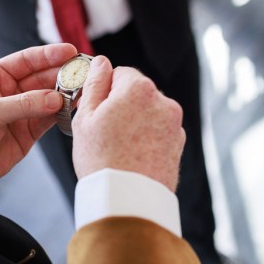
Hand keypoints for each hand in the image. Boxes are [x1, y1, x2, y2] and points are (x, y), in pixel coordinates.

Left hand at [0, 43, 76, 192]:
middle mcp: (12, 91)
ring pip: (50, 97)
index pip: (27, 60)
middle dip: (63, 74)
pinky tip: (74, 109)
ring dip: (66, 94)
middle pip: (43, 77)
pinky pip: (51, 118)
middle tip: (83, 74)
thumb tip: (53, 98)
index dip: (49, 55)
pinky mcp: (30, 131)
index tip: (70, 52)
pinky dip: (63, 114)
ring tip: (83, 91)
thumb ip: (22, 105)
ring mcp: (23, 111)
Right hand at [71, 56, 185, 190]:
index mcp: (139, 89)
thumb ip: (94, 84)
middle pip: (136, 93)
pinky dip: (146, 139)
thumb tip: (101, 63)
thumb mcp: (85, 118)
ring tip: (117, 148)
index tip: (95, 109)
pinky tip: (130, 156)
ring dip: (134, 122)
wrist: (128, 200)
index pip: (120, 73)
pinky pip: (158, 133)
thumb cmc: (101, 159)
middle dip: (121, 106)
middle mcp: (163, 102)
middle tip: (102, 131)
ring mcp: (174, 125)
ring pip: (148, 113)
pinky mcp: (178, 145)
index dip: (104, 90)